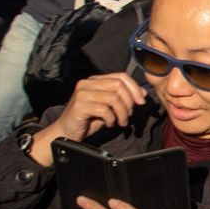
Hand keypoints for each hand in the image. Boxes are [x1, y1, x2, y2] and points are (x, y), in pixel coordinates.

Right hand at [30, 71, 145, 163]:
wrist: (67, 132)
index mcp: (95, 80)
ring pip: (113, 98)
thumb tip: (142, 92)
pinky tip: (109, 124)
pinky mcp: (79, 106)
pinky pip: (104, 110)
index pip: (121, 76)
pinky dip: (111, 119)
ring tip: (121, 122)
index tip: (141, 101)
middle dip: (129, 101)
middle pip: (118, 85)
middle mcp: (87, 83)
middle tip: (129, 115)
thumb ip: (123, 97)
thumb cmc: (89, 119)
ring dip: (122, 112)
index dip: (135, 88)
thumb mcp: (109, 106)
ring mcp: (82, 93)